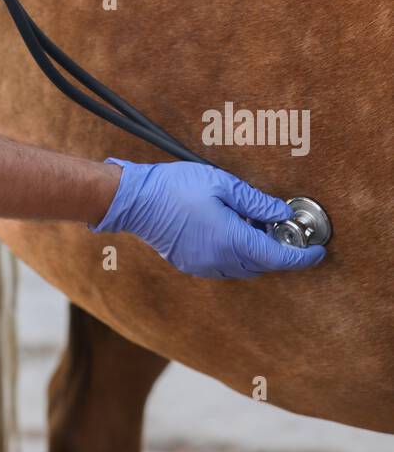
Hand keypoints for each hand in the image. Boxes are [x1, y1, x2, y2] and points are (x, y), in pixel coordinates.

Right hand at [89, 157, 326, 278]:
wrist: (135, 200)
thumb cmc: (175, 187)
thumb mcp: (221, 184)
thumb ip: (255, 201)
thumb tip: (280, 213)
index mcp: (232, 241)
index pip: (278, 257)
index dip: (301, 257)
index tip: (317, 252)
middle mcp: (220, 260)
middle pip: (262, 264)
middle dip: (278, 250)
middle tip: (282, 227)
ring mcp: (204, 265)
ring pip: (243, 268)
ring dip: (255, 253)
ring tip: (252, 224)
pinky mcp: (190, 264)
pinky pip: (224, 266)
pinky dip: (236, 254)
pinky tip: (229, 230)